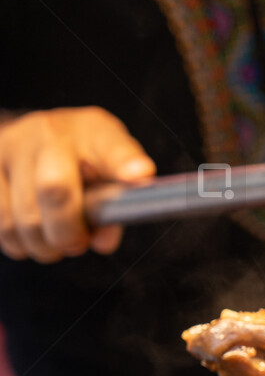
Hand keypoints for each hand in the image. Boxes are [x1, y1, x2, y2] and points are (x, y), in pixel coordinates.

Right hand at [0, 107, 155, 262]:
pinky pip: (0, 222)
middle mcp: (49, 131)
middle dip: (68, 232)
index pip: (113, 145)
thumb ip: (117, 204)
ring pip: (24, 216)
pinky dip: (18, 242)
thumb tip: (102, 242)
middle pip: (55, 189)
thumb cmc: (84, 160)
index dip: (126, 162)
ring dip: (43, 245)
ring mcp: (11, 146)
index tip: (139, 176)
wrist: (36, 137)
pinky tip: (31, 237)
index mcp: (93, 130)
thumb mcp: (111, 171)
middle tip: (77, 245)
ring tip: (55, 245)